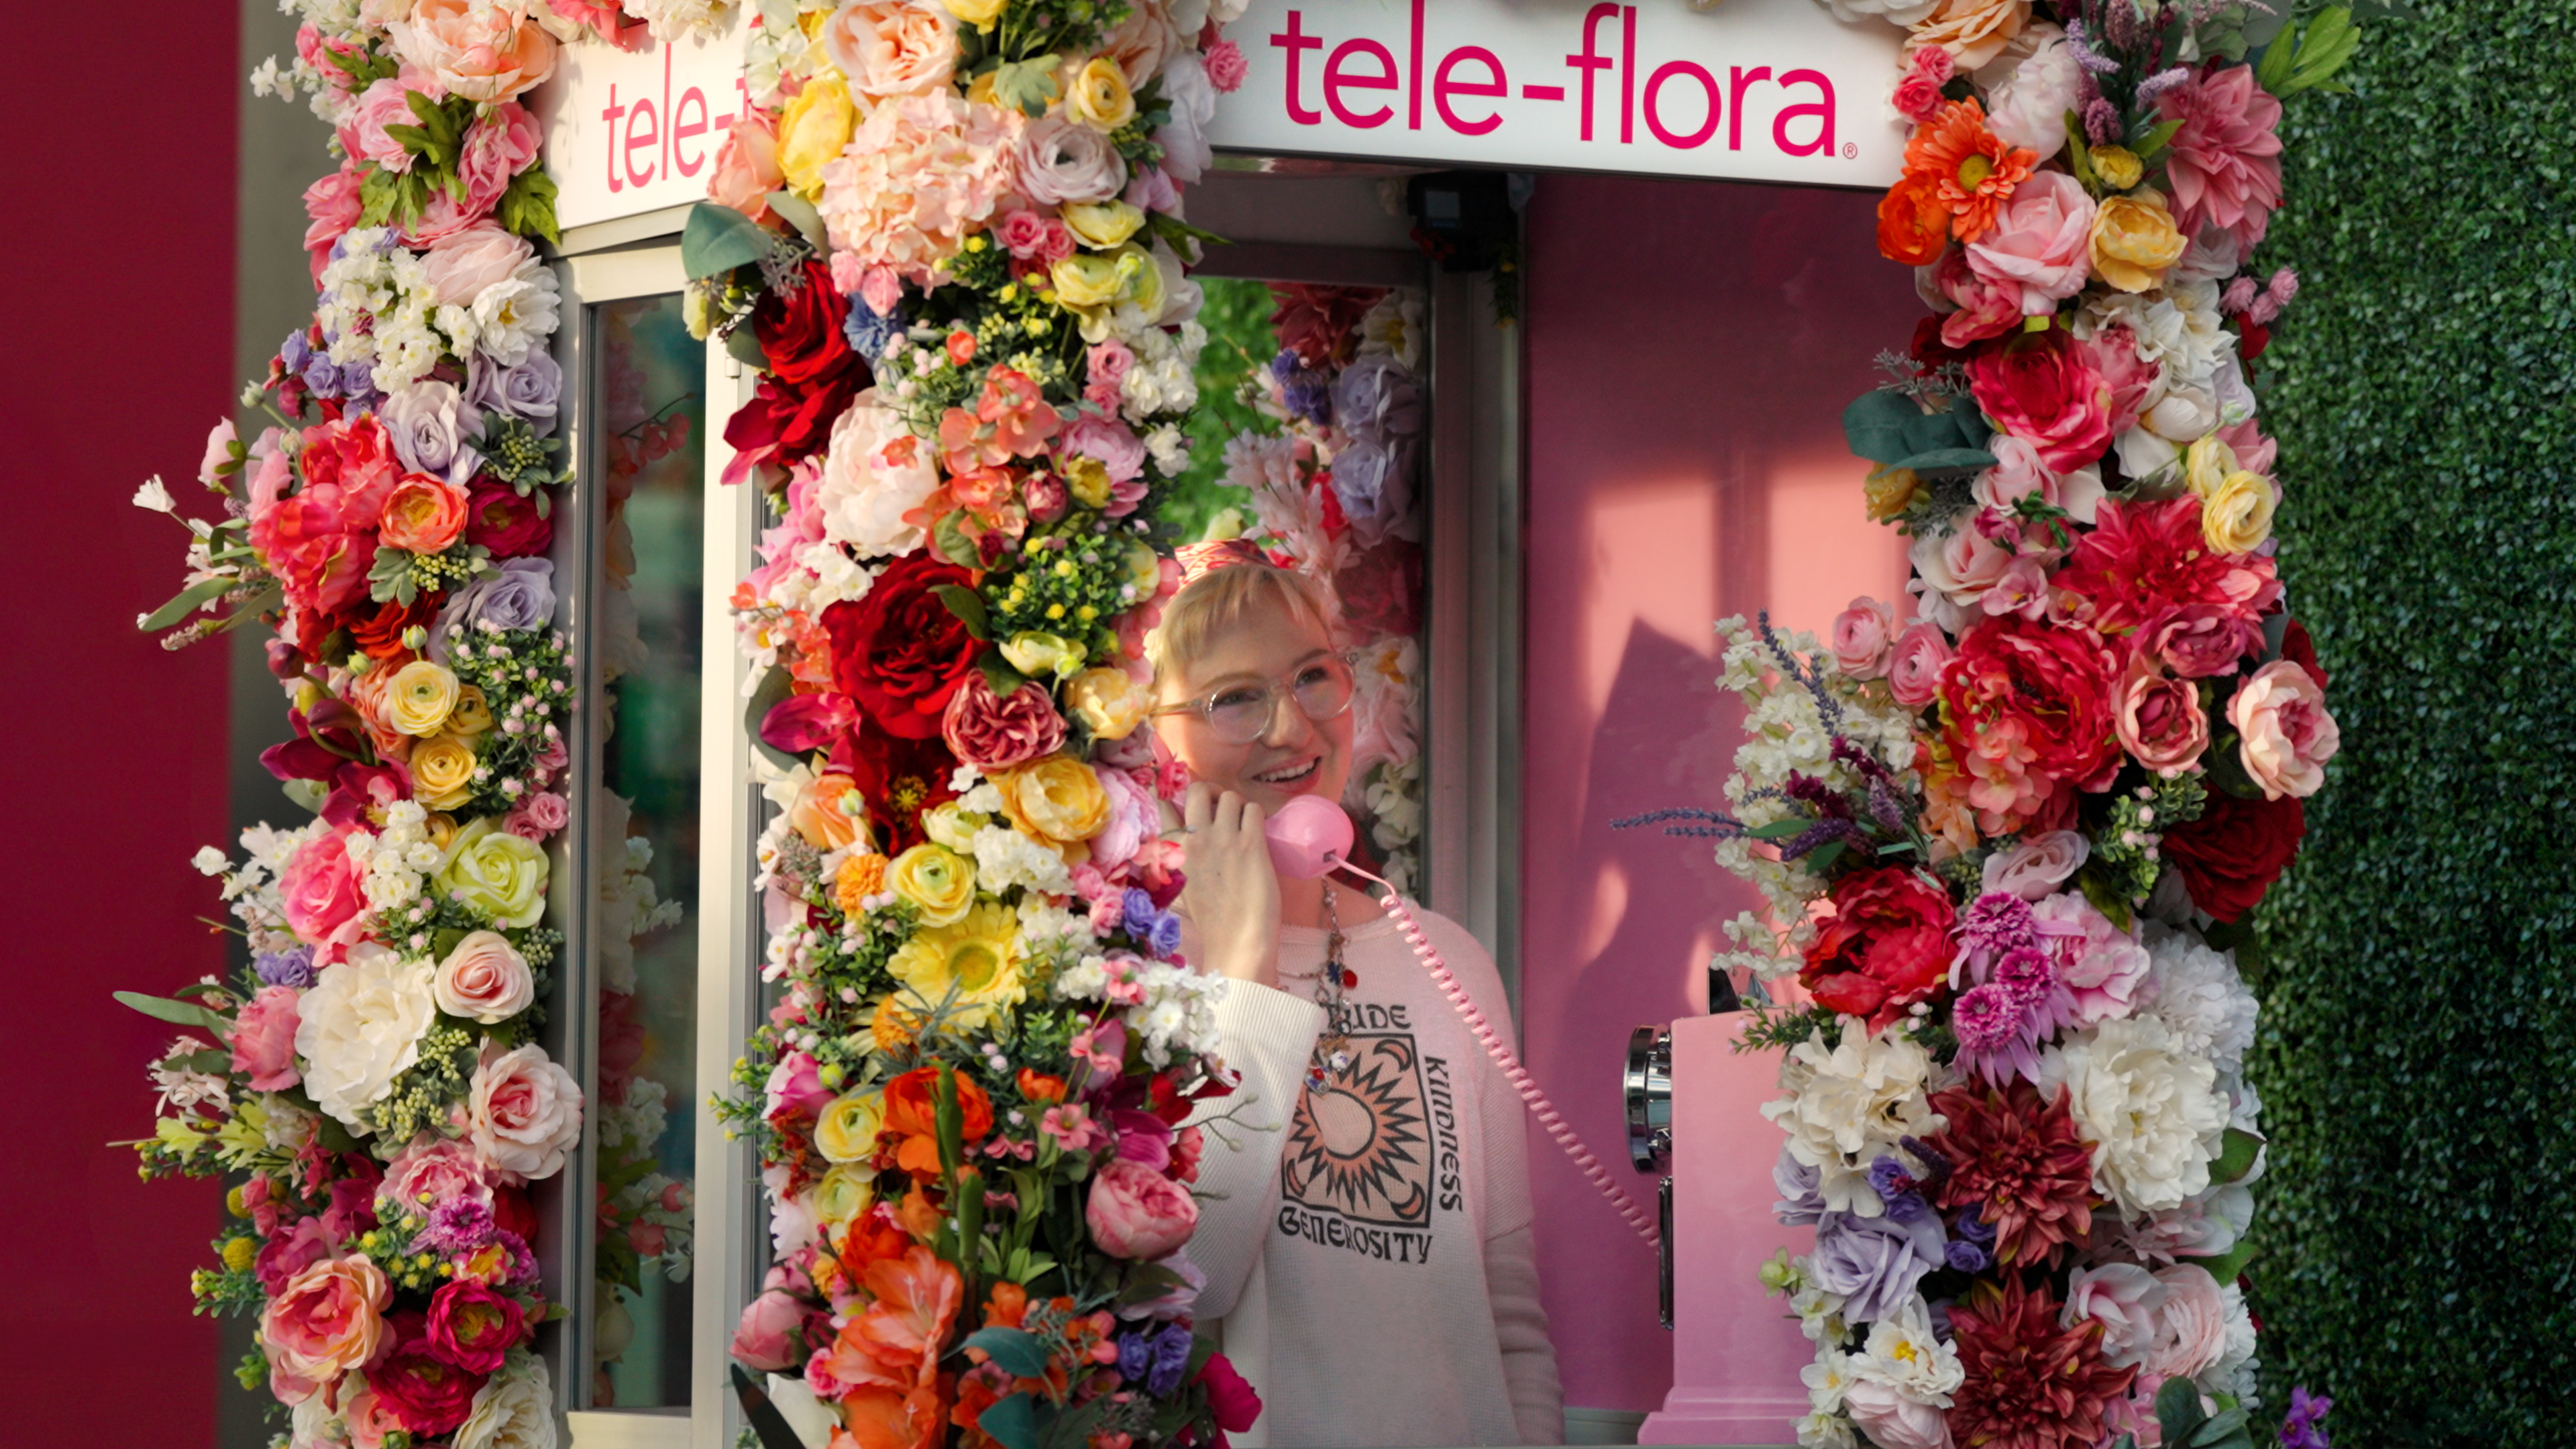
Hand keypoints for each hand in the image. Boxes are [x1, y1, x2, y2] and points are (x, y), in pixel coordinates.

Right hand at [1173, 781, 1279, 988]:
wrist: (1237, 940)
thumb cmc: (1212, 920)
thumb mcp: (1183, 885)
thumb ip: (1180, 858)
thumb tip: (1186, 838)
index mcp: (1174, 851)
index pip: (1164, 806)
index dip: (1177, 800)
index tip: (1190, 806)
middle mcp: (1195, 839)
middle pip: (1198, 789)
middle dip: (1211, 792)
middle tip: (1221, 806)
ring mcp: (1224, 838)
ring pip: (1230, 796)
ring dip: (1237, 806)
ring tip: (1243, 824)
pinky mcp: (1252, 843)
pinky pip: (1254, 809)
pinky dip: (1256, 816)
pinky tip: (1257, 832)